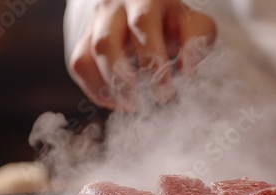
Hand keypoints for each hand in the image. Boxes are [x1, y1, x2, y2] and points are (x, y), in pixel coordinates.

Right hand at [69, 0, 215, 111]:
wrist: (151, 10)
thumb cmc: (175, 23)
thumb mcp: (194, 25)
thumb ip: (195, 43)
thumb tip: (186, 71)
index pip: (142, 23)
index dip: (152, 59)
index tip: (166, 90)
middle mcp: (114, 6)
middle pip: (106, 42)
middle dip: (125, 79)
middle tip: (147, 101)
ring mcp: (96, 23)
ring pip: (87, 56)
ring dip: (109, 87)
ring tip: (133, 104)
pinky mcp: (85, 40)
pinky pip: (79, 66)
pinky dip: (96, 89)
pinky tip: (119, 100)